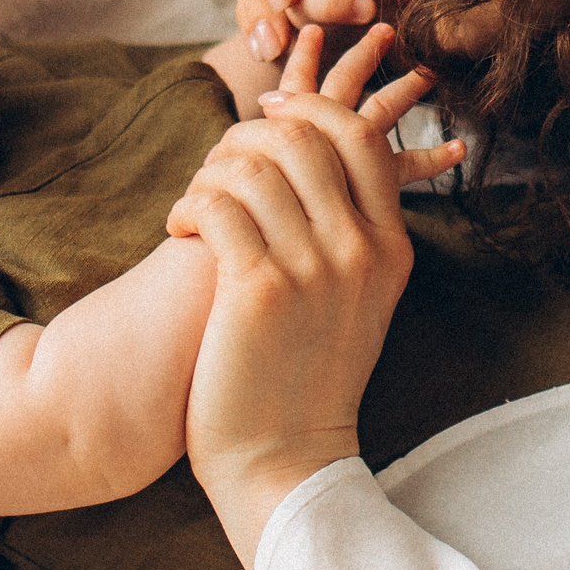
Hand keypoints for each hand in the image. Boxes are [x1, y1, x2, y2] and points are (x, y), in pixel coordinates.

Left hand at [171, 25, 464, 568]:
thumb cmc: (307, 375)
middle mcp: (360, 250)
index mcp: (391, 246)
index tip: (265, 116)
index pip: (357, 135)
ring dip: (208, 175)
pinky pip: (215, 205)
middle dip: (243, 140)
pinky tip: (179, 231)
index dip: (305, 110)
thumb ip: (349, 227)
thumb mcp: (359, 297)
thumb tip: (306, 149)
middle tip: (215, 172)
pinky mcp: (259, 289)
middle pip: (299, 138)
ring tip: (194, 208)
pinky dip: (187, 206)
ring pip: (250, 166)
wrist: (285, 458)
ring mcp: (313, 268)